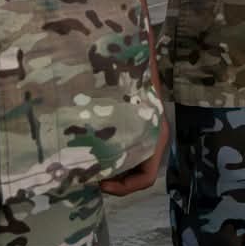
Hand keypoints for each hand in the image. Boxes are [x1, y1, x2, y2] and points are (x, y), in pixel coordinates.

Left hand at [102, 62, 174, 196]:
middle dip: (114, 181)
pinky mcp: (133, 131)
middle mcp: (152, 142)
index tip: (101, 183)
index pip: (145, 178)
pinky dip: (110, 158)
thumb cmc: (137, 75)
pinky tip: (91, 151)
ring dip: (111, 170)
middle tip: (89, 177)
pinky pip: (124, 154)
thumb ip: (120, 115)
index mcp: (156, 138)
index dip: (125, 187)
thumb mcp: (132, 95)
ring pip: (129, 165)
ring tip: (88, 166)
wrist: (140, 57)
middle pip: (136, 174)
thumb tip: (107, 115)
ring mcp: (143, 137)